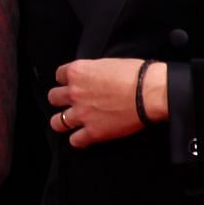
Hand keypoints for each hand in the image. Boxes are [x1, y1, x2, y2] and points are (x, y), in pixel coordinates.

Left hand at [47, 59, 164, 147]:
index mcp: (78, 72)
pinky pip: (75, 141)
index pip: (59, 75)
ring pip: (57, 122)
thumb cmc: (137, 74)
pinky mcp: (93, 131)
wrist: (150, 92)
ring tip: (70, 122)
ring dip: (62, 122)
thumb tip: (93, 78)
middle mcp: (75, 93)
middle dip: (61, 100)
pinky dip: (78, 140)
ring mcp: (81, 113)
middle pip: (53, 98)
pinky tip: (84, 137)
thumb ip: (93, 71)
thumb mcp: (108, 63)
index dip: (66, 80)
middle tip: (71, 102)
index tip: (72, 83)